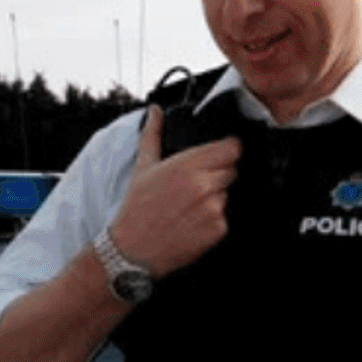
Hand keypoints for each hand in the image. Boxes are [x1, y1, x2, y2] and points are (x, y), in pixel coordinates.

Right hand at [107, 103, 239, 277]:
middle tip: (191, 189)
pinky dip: (212, 221)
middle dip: (216, 176)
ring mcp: (213, 208)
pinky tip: (191, 223)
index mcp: (186, 165)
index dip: (224, 152)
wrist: (130, 250)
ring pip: (227, 194)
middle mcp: (203, 185)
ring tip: (187, 208)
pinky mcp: (218, 229)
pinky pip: (225, 218)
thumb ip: (153, 135)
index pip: (231, 147)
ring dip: (214, 199)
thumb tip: (155, 111)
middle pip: (231, 170)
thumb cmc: (135, 210)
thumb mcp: (142, 168)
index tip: (213, 159)